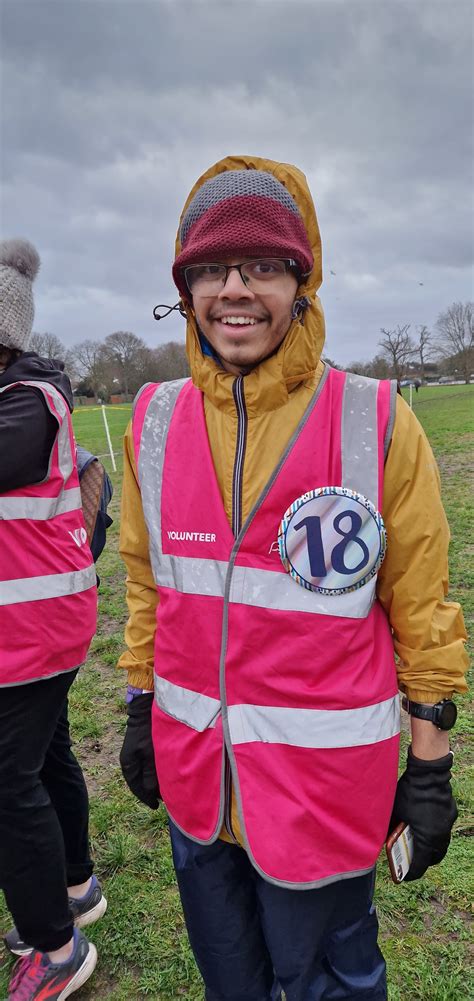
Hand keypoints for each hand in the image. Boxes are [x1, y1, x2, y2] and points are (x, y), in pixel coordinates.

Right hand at [120, 693, 160, 808]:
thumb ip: (151, 774)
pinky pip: (146, 765)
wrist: (145, 708)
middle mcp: (129, 760)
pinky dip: (154, 771)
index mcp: (128, 765)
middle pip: (139, 782)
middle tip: (164, 799)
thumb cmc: (148, 731)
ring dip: (153, 781)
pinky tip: (163, 772)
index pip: (136, 787)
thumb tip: (152, 791)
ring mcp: (134, 753)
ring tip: (166, 787)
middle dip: (151, 791)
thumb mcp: (151, 754)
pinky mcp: (141, 746)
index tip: (156, 806)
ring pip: (143, 773)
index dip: (147, 798)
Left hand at [389, 746, 456, 880]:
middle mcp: (440, 835)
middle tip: (412, 862)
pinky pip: (444, 829)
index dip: (411, 874)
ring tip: (418, 847)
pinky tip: (425, 827)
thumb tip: (383, 841)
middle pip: (434, 857)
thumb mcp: (395, 812)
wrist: (428, 773)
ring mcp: (448, 824)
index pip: (420, 865)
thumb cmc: (409, 792)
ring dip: (431, 848)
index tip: (404, 877)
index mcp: (427, 838)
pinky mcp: (451, 813)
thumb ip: (390, 829)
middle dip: (423, 862)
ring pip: (441, 844)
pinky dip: (435, 833)